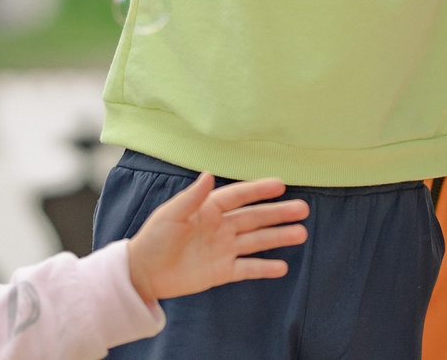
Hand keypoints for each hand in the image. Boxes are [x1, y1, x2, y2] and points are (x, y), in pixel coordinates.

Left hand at [124, 171, 309, 304]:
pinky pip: (247, 268)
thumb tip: (209, 174)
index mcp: (209, 209)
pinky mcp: (222, 271)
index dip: (259, 190)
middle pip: (255, 218)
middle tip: (303, 209)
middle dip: (279, 213)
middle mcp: (221, 227)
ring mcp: (224, 249)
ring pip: (257, 241)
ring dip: (278, 237)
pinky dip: (264, 267)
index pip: (239, 196)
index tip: (281, 184)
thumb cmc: (155, 238)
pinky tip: (283, 267)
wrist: (144, 272)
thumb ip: (192, 197)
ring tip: (301, 234)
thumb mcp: (171, 214)